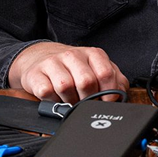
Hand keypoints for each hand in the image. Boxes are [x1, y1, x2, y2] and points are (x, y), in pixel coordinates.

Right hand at [9, 42, 127, 102]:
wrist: (42, 58)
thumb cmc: (74, 68)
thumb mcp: (97, 70)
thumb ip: (114, 80)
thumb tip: (121, 95)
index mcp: (93, 54)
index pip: (106, 73)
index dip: (108, 93)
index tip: (105, 102)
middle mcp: (73, 55)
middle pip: (86, 81)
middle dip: (88, 99)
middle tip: (85, 102)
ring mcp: (53, 62)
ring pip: (65, 87)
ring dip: (69, 101)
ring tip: (70, 100)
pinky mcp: (36, 74)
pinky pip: (46, 92)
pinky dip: (52, 101)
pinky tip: (55, 98)